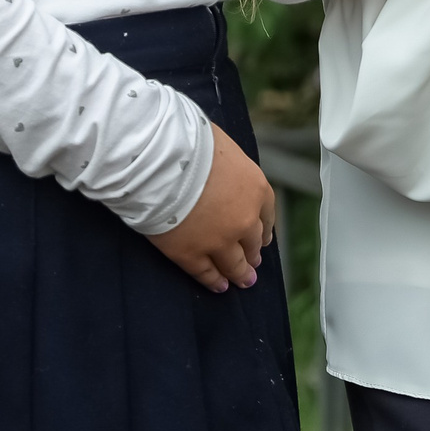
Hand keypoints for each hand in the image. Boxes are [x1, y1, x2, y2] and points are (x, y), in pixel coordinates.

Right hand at [150, 125, 275, 293]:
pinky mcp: (191, 254)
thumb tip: (219, 166)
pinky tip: (218, 286)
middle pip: (253, 242)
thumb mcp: (222, 147)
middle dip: (253, 253)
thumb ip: (228, 166)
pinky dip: (213, 281)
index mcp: (256, 189)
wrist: (162, 163)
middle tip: (253, 262)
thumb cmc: (190, 143)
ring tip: (243, 281)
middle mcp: (244, 220)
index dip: (264, 229)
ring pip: (233, 264)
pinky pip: (206, 273)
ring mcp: (219, 241)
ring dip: (240, 273)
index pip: (267, 215)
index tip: (263, 239)